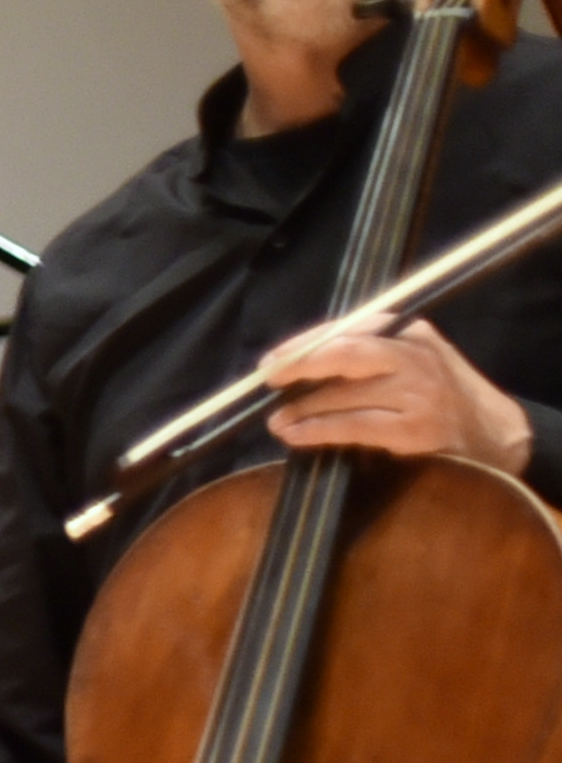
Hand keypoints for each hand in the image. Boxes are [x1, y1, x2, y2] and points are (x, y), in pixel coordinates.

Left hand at [257, 314, 537, 478]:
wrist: (495, 433)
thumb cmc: (440, 395)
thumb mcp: (412, 359)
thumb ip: (366, 354)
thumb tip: (298, 361)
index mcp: (411, 332)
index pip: (349, 328)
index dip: (304, 343)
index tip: (273, 358)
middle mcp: (415, 357)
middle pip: (345, 353)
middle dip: (299, 365)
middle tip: (267, 380)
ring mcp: (417, 393)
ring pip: (344, 394)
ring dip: (301, 408)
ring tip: (277, 419)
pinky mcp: (414, 429)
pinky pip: (353, 427)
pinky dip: (317, 430)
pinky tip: (296, 435)